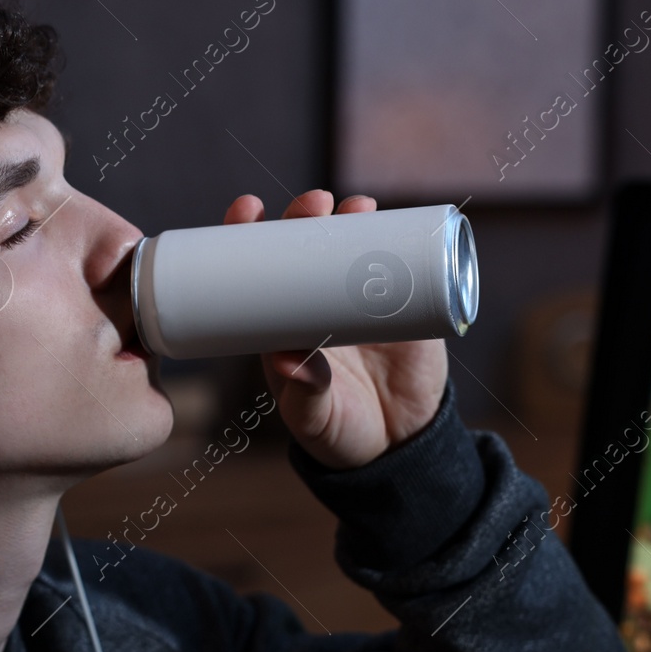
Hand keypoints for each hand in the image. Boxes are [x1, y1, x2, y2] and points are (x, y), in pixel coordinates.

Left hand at [221, 190, 449, 469]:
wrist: (396, 446)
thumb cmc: (338, 432)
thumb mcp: (314, 418)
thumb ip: (305, 393)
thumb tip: (290, 361)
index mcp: (282, 322)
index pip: (258, 268)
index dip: (248, 234)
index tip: (247, 208)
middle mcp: (317, 302)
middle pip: (305, 246)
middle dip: (305, 217)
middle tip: (313, 205)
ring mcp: (360, 301)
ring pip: (351, 246)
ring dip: (351, 219)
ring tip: (355, 207)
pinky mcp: (403, 307)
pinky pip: (399, 265)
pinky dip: (399, 239)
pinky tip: (397, 219)